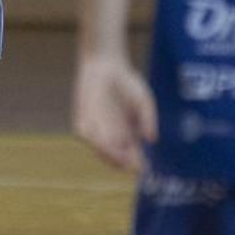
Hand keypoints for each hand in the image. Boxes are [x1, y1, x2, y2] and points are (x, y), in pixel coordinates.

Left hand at [72, 52, 157, 172]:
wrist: (105, 66)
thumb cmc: (128, 83)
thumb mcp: (144, 101)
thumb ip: (148, 119)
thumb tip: (152, 139)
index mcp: (128, 134)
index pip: (133, 155)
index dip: (137, 163)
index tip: (144, 168)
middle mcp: (112, 136)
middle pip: (116, 157)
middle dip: (123, 162)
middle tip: (129, 165)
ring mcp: (96, 131)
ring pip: (101, 150)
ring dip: (109, 155)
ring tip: (118, 158)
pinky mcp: (82, 123)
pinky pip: (87, 136)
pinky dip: (93, 141)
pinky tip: (104, 143)